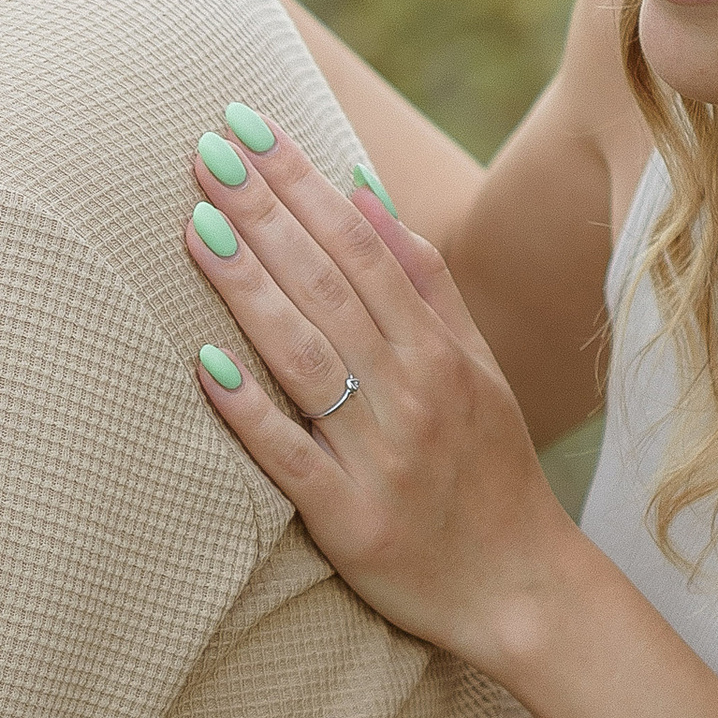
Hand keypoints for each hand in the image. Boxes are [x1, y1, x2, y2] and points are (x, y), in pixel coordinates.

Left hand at [183, 116, 577, 668]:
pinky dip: (250, 411)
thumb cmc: (487, 469)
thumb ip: (424, 282)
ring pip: (307, 356)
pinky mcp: (349, 519)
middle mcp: (411, 393)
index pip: (362, 248)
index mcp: (439, 351)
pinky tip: (204, 367)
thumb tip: (364, 187)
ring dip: (249, 289)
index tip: (251, 129)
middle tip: (207, 150)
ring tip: (196, 226)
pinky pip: (291, 457)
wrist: (521, 588)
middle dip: (265, 214)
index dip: (303, 186)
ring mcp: (379, 456)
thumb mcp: (476, 366)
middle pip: (328, 287)